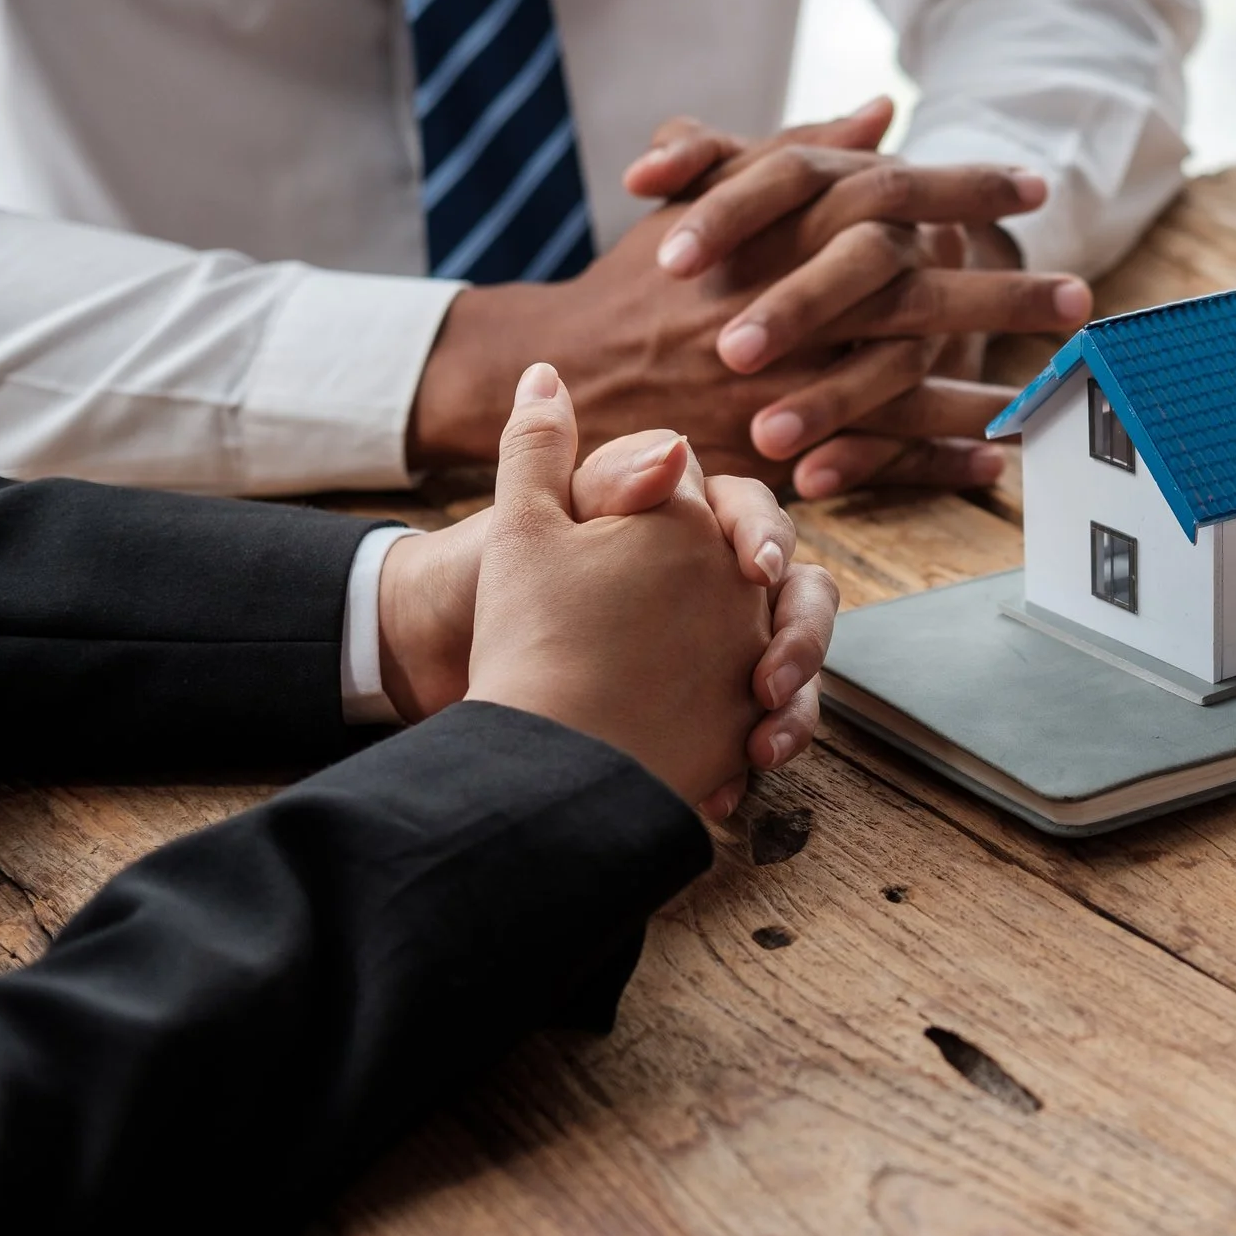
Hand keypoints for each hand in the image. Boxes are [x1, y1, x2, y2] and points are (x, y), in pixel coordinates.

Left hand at [380, 418, 838, 800]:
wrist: (433, 658)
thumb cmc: (481, 581)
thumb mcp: (533, 525)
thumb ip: (607, 479)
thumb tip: (676, 446)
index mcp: (680, 522)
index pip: (751, 516)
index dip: (765, 537)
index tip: (754, 570)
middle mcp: (713, 581)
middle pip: (798, 595)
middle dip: (802, 636)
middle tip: (770, 678)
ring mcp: (719, 647)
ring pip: (793, 666)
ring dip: (795, 706)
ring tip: (762, 746)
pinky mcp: (707, 710)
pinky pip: (758, 730)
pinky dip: (752, 757)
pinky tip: (724, 789)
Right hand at [408, 102, 1084, 495]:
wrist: (565, 374)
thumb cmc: (647, 280)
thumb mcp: (713, 198)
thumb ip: (798, 150)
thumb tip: (881, 111)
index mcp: (772, 230)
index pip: (884, 196)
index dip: (963, 192)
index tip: (1033, 189)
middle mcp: (781, 302)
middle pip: (912, 294)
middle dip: (999, 296)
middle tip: (1077, 295)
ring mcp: (779, 380)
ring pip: (902, 382)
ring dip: (984, 385)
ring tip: (1060, 385)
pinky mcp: (773, 446)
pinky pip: (872, 454)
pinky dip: (935, 457)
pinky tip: (995, 459)